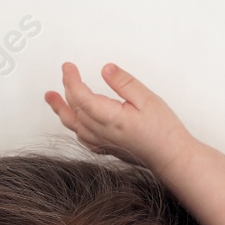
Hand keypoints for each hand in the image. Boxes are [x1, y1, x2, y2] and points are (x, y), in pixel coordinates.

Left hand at [45, 63, 193, 172]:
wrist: (172, 157)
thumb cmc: (164, 132)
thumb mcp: (147, 98)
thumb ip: (124, 83)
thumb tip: (106, 69)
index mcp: (111, 118)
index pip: (81, 96)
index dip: (71, 80)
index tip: (68, 67)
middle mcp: (102, 132)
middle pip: (75, 108)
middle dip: (68, 88)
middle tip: (66, 72)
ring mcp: (103, 142)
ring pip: (74, 125)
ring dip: (62, 109)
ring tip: (52, 98)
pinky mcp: (107, 149)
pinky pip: (83, 138)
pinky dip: (74, 127)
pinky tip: (73, 122)